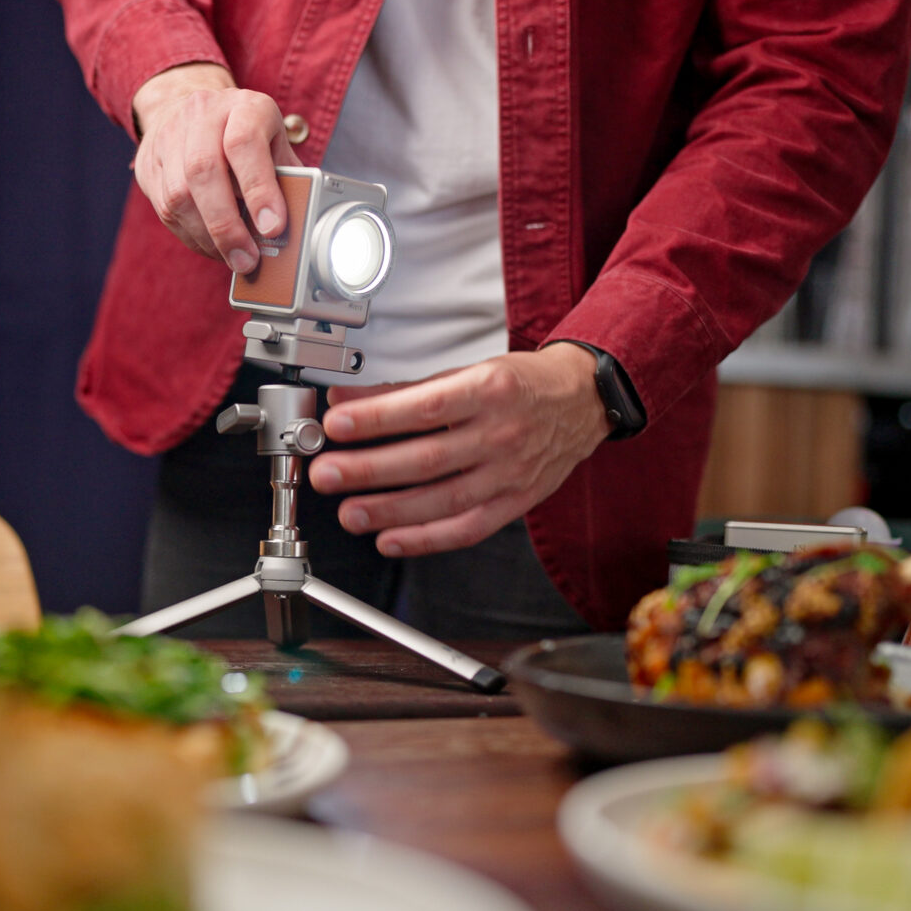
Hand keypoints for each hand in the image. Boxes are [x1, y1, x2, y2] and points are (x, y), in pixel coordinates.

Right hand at [131, 62, 301, 272]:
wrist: (198, 113)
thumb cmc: (248, 136)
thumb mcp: (276, 147)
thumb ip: (287, 181)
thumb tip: (296, 228)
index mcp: (244, 106)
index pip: (244, 143)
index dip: (259, 189)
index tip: (272, 227)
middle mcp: (202, 114)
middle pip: (203, 171)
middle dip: (227, 225)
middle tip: (247, 258)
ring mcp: (169, 136)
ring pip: (179, 195)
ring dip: (207, 237)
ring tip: (232, 258)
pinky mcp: (149, 163)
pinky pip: (166, 209)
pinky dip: (192, 237)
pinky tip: (212, 247)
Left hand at [308, 345, 613, 555]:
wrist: (582, 402)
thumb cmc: (521, 385)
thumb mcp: (468, 371)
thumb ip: (405, 389)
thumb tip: (348, 400)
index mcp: (489, 390)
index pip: (425, 407)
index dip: (378, 419)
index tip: (338, 424)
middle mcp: (502, 433)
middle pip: (428, 458)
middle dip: (370, 470)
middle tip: (328, 474)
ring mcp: (510, 473)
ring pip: (444, 499)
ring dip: (390, 511)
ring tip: (349, 513)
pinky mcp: (516, 502)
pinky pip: (468, 528)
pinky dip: (426, 539)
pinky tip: (389, 539)